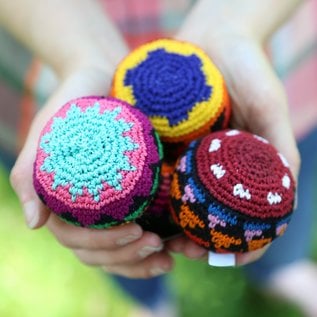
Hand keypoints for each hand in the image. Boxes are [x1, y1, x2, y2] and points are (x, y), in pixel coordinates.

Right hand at [10, 66, 173, 277]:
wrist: (99, 81)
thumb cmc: (70, 107)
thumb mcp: (45, 135)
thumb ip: (28, 176)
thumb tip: (35, 224)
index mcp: (65, 206)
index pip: (79, 242)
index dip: (105, 247)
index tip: (137, 232)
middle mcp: (88, 212)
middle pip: (103, 253)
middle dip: (130, 258)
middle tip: (158, 246)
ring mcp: (111, 207)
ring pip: (123, 249)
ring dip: (146, 261)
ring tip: (172, 255)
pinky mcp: (134, 196)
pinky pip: (146, 227)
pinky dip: (164, 242)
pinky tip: (184, 243)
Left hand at [166, 0, 300, 265]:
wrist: (212, 39)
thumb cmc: (248, 69)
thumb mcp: (269, 107)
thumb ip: (279, 149)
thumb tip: (290, 198)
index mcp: (242, 167)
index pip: (244, 218)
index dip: (238, 244)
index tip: (224, 258)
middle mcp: (215, 168)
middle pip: (207, 217)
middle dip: (197, 241)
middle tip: (180, 250)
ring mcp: (190, 158)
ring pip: (179, 202)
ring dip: (170, 225)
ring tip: (157, 237)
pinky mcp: (167, 144)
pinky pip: (158, 174)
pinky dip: (152, 194)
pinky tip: (141, 205)